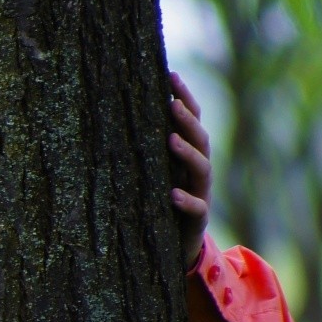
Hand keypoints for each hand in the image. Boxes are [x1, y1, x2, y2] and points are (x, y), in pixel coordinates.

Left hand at [167, 71, 211, 270]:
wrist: (175, 247)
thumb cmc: (161, 201)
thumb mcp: (155, 171)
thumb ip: (148, 145)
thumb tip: (121, 110)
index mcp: (188, 155)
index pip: (191, 121)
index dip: (184, 98)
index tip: (171, 74)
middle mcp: (197, 171)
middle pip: (199, 139)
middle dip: (187, 120)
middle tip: (172, 104)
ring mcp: (200, 194)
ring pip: (201, 169)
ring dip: (186, 153)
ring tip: (170, 139)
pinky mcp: (196, 220)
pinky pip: (196, 208)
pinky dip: (184, 200)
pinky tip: (171, 194)